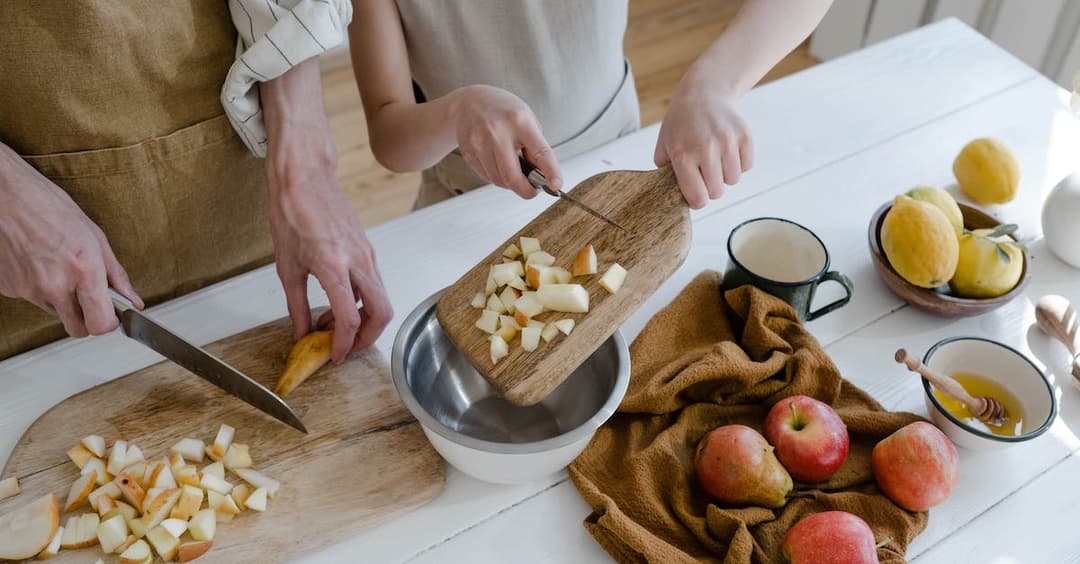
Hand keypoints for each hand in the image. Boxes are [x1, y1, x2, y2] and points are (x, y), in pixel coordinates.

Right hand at [0, 145, 141, 336]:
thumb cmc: (49, 208)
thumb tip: (133, 300)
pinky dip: (39, 288)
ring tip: (60, 268)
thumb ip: (116, 275)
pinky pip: (32, 298)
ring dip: (63, 300)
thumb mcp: (95, 237)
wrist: (6, 196)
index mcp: (84, 271)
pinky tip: (39, 263)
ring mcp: (29, 290)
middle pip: (77, 329)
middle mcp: (55, 286)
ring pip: (55, 313)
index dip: (108, 324)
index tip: (111, 315)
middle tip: (89, 298)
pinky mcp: (10, 288)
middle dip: (87, 319)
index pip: (100, 325)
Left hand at [265, 116, 391, 363]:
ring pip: (381, 300)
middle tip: (345, 348)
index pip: (350, 319)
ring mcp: (368, 255)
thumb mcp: (286, 267)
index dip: (344, 345)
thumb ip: (296, 306)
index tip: (335, 356)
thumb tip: (302, 333)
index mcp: (335, 266)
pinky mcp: (368, 250)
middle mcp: (359, 261)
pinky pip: (374, 284)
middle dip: (367, 338)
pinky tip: (336, 303)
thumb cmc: (292, 213)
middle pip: (382, 313)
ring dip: (362, 320)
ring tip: (331, 325)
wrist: (305, 178)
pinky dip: (361, 302)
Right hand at [454, 85, 562, 197]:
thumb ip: (536, 148)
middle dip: (526, 190)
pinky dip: (496, 175)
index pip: (540, 152)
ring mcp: (480, 143)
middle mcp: (498, 132)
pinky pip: (487, 177)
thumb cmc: (503, 112)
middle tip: (532, 189)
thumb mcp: (527, 120)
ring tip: (512, 166)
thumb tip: (542, 178)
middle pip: (512, 177)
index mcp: (520, 122)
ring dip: (510, 182)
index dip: (550, 172)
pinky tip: (497, 161)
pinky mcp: (468, 152)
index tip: (556, 185)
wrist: (469, 103)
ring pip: (499, 180)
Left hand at [654, 76, 753, 208]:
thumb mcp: (663, 145)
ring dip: (725, 174)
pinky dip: (739, 163)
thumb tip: (673, 197)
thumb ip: (665, 173)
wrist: (703, 91)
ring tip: (715, 158)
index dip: (698, 200)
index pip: (698, 198)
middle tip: (705, 173)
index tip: (697, 194)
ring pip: (734, 180)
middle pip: (718, 192)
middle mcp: (705, 148)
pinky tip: (727, 150)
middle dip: (711, 187)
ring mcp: (727, 141)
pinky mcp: (744, 135)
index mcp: (682, 155)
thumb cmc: (681, 123)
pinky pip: (747, 166)